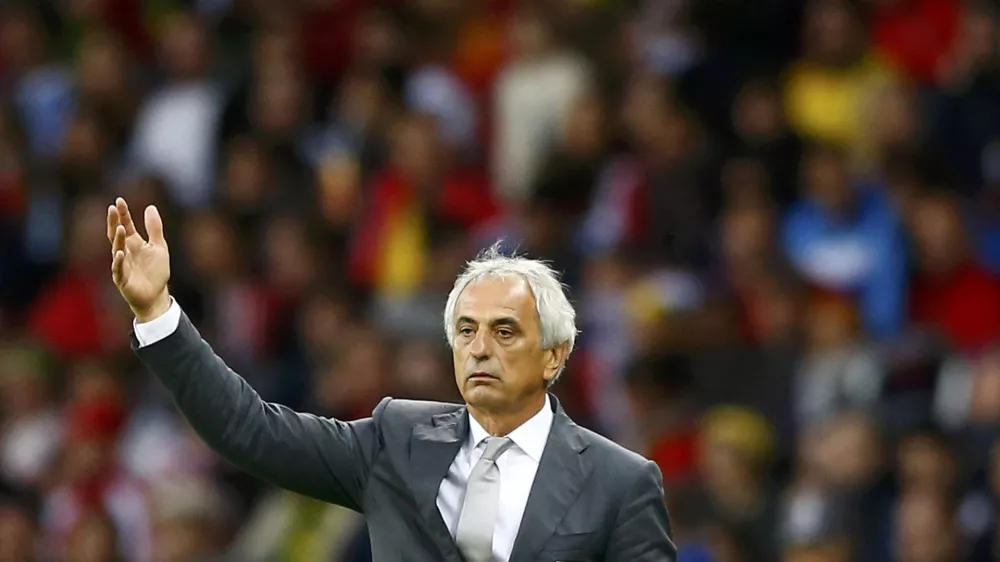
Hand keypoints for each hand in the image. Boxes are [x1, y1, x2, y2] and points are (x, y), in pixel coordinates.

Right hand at [107, 197, 170, 321]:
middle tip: (112, 208)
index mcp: (134, 243)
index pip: (126, 225)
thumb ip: (154, 228)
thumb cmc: (156, 272)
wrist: (157, 295)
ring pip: (117, 250)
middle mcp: (125, 252)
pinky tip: (120, 253)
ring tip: (120, 227)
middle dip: (114, 222)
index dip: (122, 213)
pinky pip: (119, 269)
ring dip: (118, 239)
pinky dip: (119, 261)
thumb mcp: (159, 246)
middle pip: (117, 234)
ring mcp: (122, 265)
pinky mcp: (123, 279)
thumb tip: (150, 206)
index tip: (119, 201)